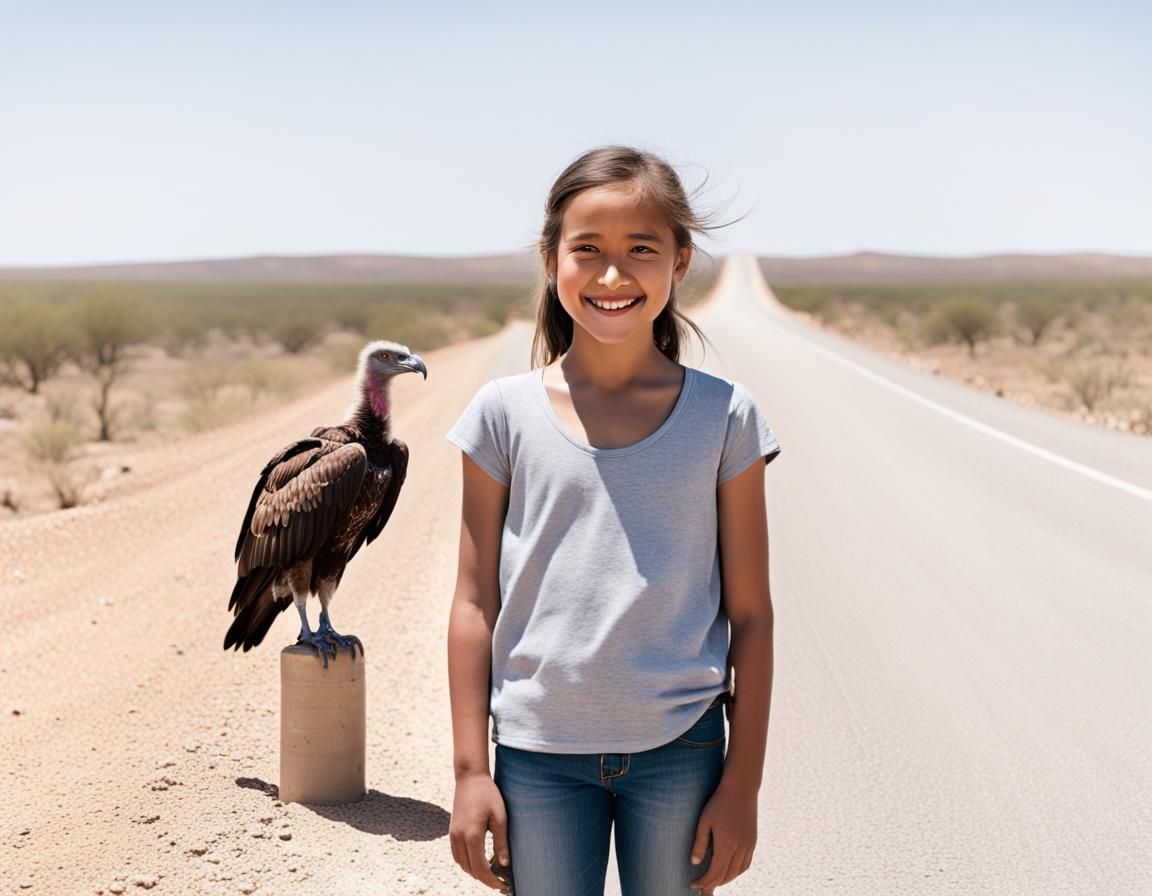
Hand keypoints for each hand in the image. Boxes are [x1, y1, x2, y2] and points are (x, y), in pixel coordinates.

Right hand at [449, 771, 510, 890]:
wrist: (470, 778)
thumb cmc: (488, 794)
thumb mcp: (500, 817)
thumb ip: (501, 842)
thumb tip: (504, 864)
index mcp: (472, 836)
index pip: (480, 868)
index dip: (492, 880)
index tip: (502, 885)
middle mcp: (459, 838)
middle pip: (470, 869)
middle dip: (484, 879)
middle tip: (499, 882)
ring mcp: (453, 835)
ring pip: (462, 864)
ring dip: (474, 872)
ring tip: (491, 872)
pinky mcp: (451, 831)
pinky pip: (457, 855)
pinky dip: (467, 863)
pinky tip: (478, 861)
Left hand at [690, 782, 757, 890]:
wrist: (741, 788)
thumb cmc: (719, 802)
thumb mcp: (704, 821)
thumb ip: (699, 843)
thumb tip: (694, 863)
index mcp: (727, 845)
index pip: (715, 873)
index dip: (704, 882)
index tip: (693, 884)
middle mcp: (740, 848)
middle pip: (726, 876)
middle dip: (713, 883)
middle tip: (701, 886)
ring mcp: (749, 845)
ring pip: (737, 872)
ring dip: (725, 879)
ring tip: (713, 879)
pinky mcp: (753, 841)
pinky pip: (746, 864)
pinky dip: (736, 871)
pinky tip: (728, 869)